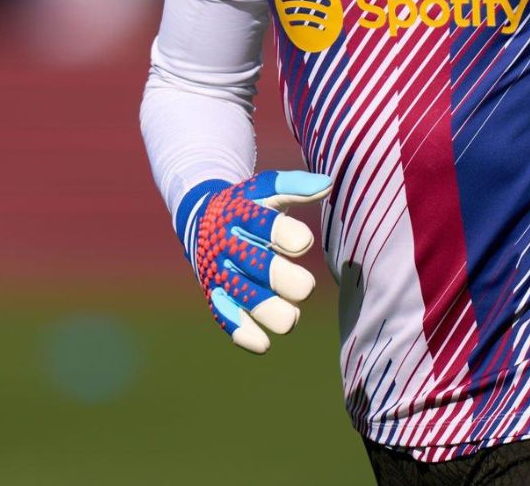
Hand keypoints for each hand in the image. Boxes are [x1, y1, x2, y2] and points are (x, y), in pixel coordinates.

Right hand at [176, 170, 332, 352]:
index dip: (285, 235)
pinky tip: (263, 344)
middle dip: (283, 279)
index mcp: (240, 214)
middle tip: (305, 287)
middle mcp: (228, 244)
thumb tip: (327, 184)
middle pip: (256, 266)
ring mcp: (219, 271)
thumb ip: (294, 187)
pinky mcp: (214, 293)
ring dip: (269, 310)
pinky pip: (224, 315)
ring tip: (291, 318)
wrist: (202, 219)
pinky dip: (242, 332)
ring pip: (243, 296)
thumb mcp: (265, 189)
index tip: (304, 243)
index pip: (263, 225)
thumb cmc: (247, 205)